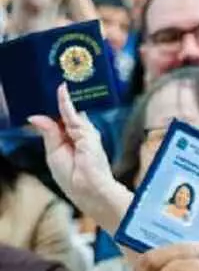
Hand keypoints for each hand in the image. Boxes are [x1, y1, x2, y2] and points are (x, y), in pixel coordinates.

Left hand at [29, 84, 124, 217]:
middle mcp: (78, 135)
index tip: (44, 95)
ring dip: (62, 98)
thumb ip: (48, 133)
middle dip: (57, 101)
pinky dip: (65, 101)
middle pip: (64, 115)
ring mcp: (84, 132)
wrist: (90, 189)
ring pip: (68, 112)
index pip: (58, 122)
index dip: (51, 111)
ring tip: (57, 81)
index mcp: (67, 142)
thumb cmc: (72, 178)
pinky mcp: (86, 132)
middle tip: (53, 81)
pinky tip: (61, 89)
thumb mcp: (53, 153)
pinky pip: (72, 113)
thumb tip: (35, 116)